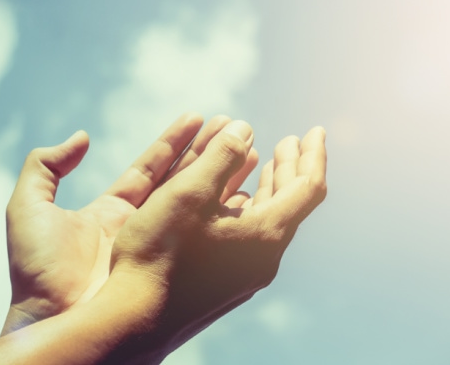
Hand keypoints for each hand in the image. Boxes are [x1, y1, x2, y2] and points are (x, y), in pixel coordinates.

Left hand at [2, 114, 258, 334]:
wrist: (53, 320)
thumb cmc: (38, 271)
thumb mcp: (28, 208)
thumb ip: (45, 167)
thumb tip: (82, 138)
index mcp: (111, 211)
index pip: (150, 168)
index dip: (174, 142)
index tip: (198, 117)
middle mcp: (139, 226)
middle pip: (179, 181)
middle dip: (205, 153)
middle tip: (232, 126)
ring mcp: (158, 246)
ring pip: (196, 203)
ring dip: (220, 176)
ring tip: (247, 150)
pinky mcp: (173, 264)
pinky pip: (201, 233)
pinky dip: (223, 213)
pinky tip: (246, 195)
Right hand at [103, 120, 326, 362]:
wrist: (135, 321)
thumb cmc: (160, 254)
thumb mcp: (189, 193)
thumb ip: (221, 155)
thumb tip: (245, 128)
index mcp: (267, 234)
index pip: (309, 187)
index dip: (314, 154)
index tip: (315, 130)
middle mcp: (265, 257)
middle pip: (290, 203)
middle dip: (291, 167)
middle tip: (291, 142)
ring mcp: (246, 274)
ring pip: (269, 221)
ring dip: (270, 187)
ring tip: (267, 163)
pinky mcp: (225, 284)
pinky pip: (251, 237)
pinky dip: (250, 208)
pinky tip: (234, 201)